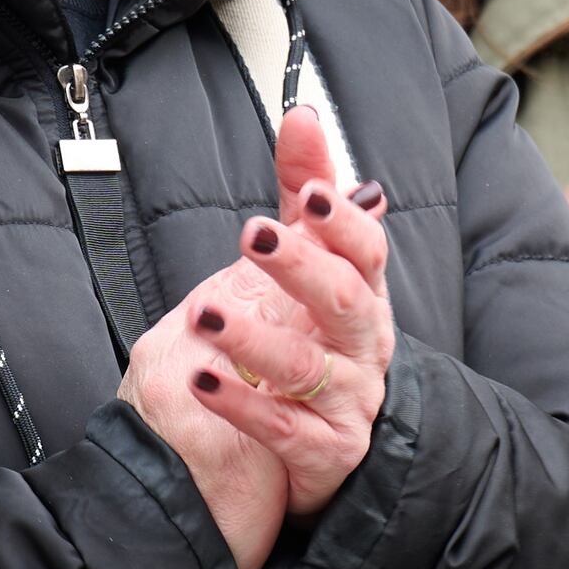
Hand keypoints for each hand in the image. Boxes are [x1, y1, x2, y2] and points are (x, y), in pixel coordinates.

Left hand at [125, 109, 396, 568]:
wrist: (324, 449)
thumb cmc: (313, 338)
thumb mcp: (308, 262)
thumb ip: (305, 190)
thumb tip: (302, 115)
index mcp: (361, 293)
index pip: (365, 250)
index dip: (343, 221)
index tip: (313, 192)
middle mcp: (365, 346)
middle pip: (345, 301)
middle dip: (301, 265)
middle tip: (252, 234)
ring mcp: (351, 401)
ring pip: (310, 367)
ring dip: (256, 338)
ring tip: (204, 313)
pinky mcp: (329, 452)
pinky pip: (287, 430)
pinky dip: (243, 404)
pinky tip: (202, 380)